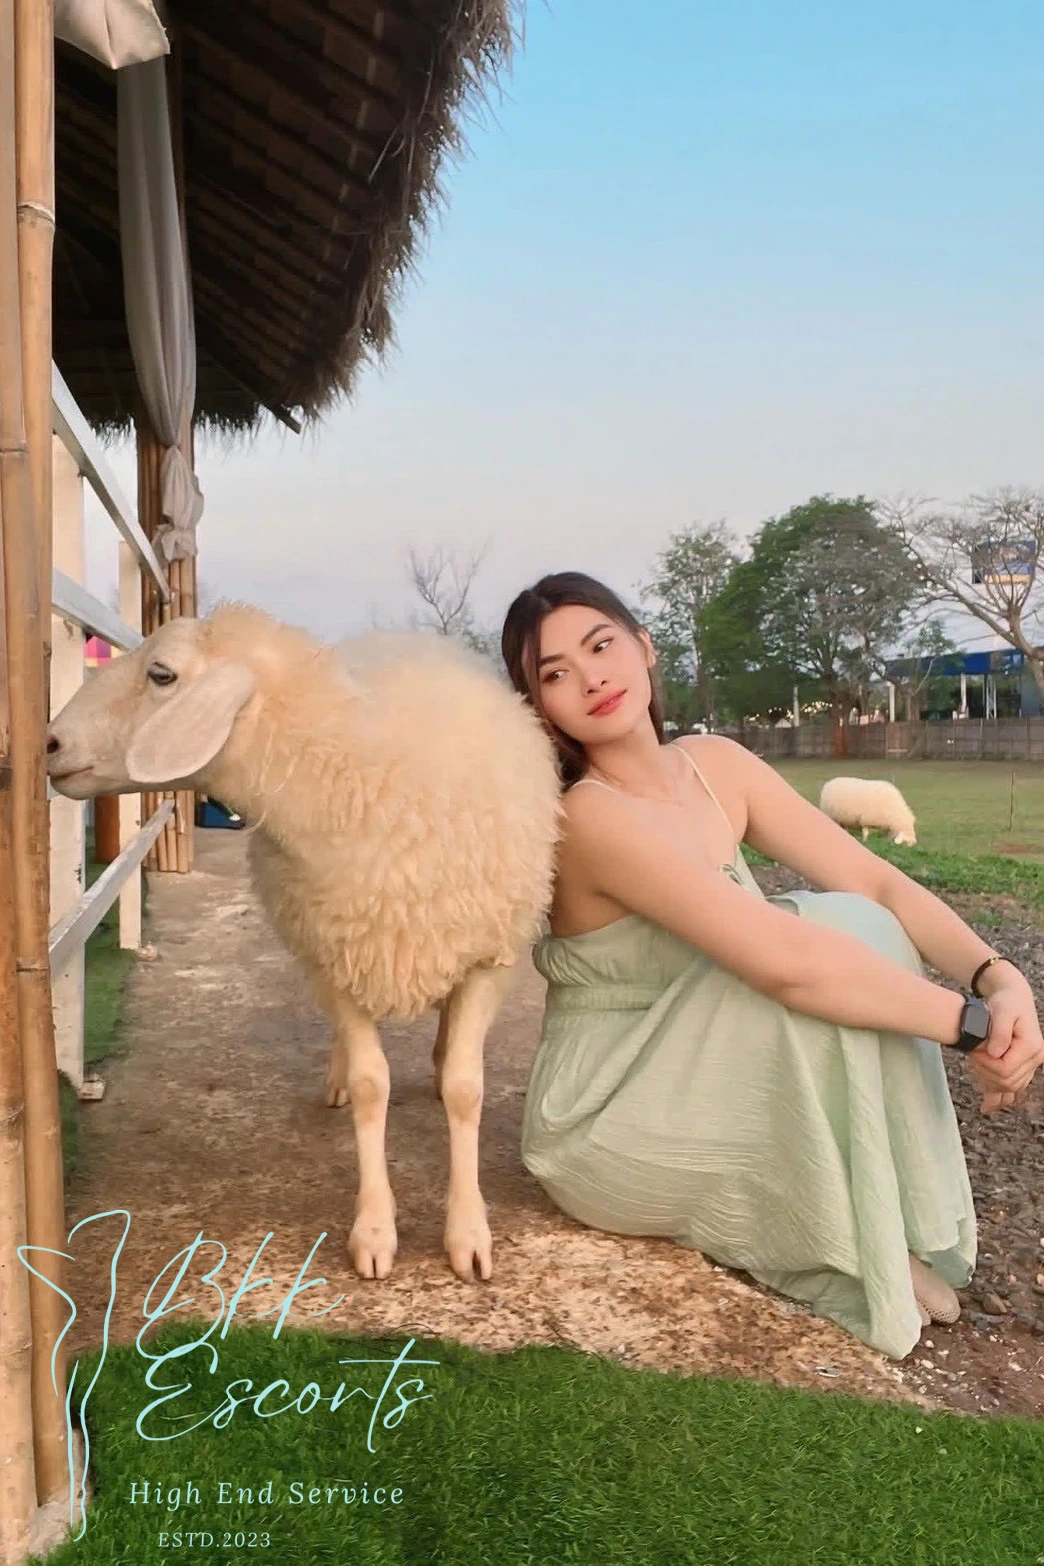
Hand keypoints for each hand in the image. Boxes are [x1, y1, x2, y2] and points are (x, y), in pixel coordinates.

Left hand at [961, 983, 1043, 1113]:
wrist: (1014, 999)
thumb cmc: (1007, 1002)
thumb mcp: (1002, 1011)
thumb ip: (999, 1031)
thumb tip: (994, 1053)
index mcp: (1032, 1047)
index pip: (1005, 1069)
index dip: (985, 1064)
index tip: (973, 1051)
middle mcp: (1035, 1059)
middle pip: (1006, 1082)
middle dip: (985, 1072)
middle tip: (972, 1056)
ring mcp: (1030, 1066)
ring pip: (1008, 1088)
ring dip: (988, 1080)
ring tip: (975, 1063)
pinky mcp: (1022, 1068)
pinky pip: (1011, 1090)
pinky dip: (998, 1098)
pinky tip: (986, 1107)